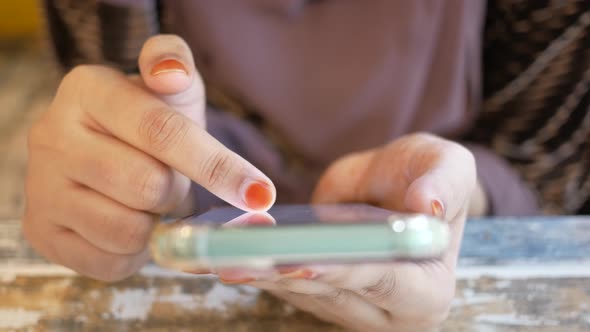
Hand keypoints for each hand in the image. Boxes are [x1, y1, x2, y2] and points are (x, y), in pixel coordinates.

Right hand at [23, 35, 274, 281]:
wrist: (105, 152)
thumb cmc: (150, 121)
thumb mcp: (170, 87)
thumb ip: (175, 65)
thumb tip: (171, 71)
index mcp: (87, 90)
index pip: (162, 131)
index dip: (216, 165)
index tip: (260, 193)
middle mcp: (52, 136)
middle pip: (147, 185)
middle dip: (176, 191)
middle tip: (170, 180)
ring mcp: (41, 188)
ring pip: (127, 230)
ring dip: (155, 223)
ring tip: (147, 201)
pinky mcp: (43, 232)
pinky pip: (108, 262)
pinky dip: (135, 252)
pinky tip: (131, 223)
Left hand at [220, 133, 475, 330]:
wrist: (396, 188)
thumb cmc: (426, 177)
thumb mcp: (446, 166)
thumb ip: (444, 184)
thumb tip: (429, 208)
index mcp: (427, 289)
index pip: (384, 281)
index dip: (345, 270)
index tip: (305, 261)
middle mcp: (386, 312)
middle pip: (329, 292)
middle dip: (282, 274)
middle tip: (236, 259)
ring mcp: (347, 308)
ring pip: (297, 291)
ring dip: (256, 271)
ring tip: (215, 252)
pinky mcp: (317, 294)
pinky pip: (282, 282)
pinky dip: (253, 264)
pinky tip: (218, 249)